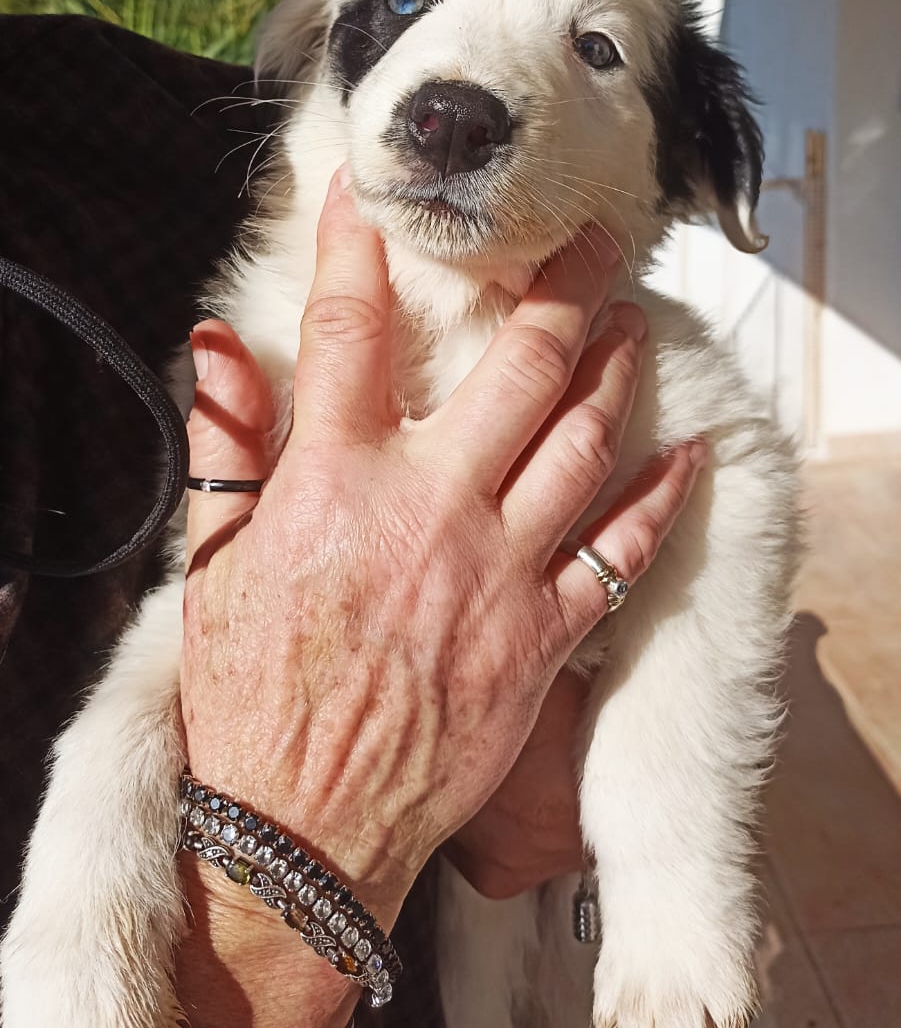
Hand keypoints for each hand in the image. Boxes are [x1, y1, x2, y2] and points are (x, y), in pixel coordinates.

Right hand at [181, 167, 703, 925]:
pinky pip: (620, 553)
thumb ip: (224, 447)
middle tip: (590, 236)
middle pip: (518, 367)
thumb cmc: (250, 695)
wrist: (301, 827)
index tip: (370, 200)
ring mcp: (497, 571)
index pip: (352, 332)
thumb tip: (212, 346)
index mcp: (335, 482)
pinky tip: (688, 456)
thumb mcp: (212, 565)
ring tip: (633, 319)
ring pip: (581, 441)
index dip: (359, 249)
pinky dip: (661, 499)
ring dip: (617, 368)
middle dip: (562, 285)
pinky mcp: (541, 636)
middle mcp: (429, 508)